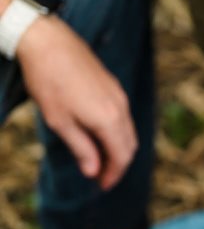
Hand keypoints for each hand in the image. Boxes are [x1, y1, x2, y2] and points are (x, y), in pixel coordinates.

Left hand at [17, 16, 136, 189]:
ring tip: (101, 158)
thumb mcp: (60, 121)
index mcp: (109, 120)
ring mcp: (119, 95)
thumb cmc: (49, 82)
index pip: (121, 156)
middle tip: (103, 176)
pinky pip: (123, 116)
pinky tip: (100, 134)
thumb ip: (81, 147)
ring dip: (119, 148)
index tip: (102, 186)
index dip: (114, 174)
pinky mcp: (113, 86)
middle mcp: (121, 108)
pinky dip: (117, 132)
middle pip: (130, 145)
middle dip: (119, 164)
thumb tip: (93, 170)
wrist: (48, 42)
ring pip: (128, 130)